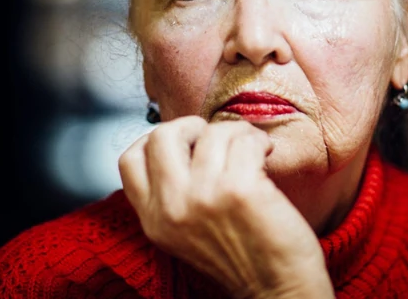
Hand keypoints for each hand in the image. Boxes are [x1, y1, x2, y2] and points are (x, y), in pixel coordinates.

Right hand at [118, 116, 333, 298]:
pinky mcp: (239, 190)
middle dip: (191, 126)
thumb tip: (184, 142)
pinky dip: (259, 140)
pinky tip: (266, 155)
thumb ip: (173, 195)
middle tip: (216, 138)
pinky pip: (244, 140)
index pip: (129, 160)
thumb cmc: (241, 259)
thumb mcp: (185, 232)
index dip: (154, 139)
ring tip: (251, 148)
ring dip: (237, 132)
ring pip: (211, 133)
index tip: (184, 142)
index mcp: (154, 220)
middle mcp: (172, 208)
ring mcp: (204, 197)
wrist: (278, 290)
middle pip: (161, 136)